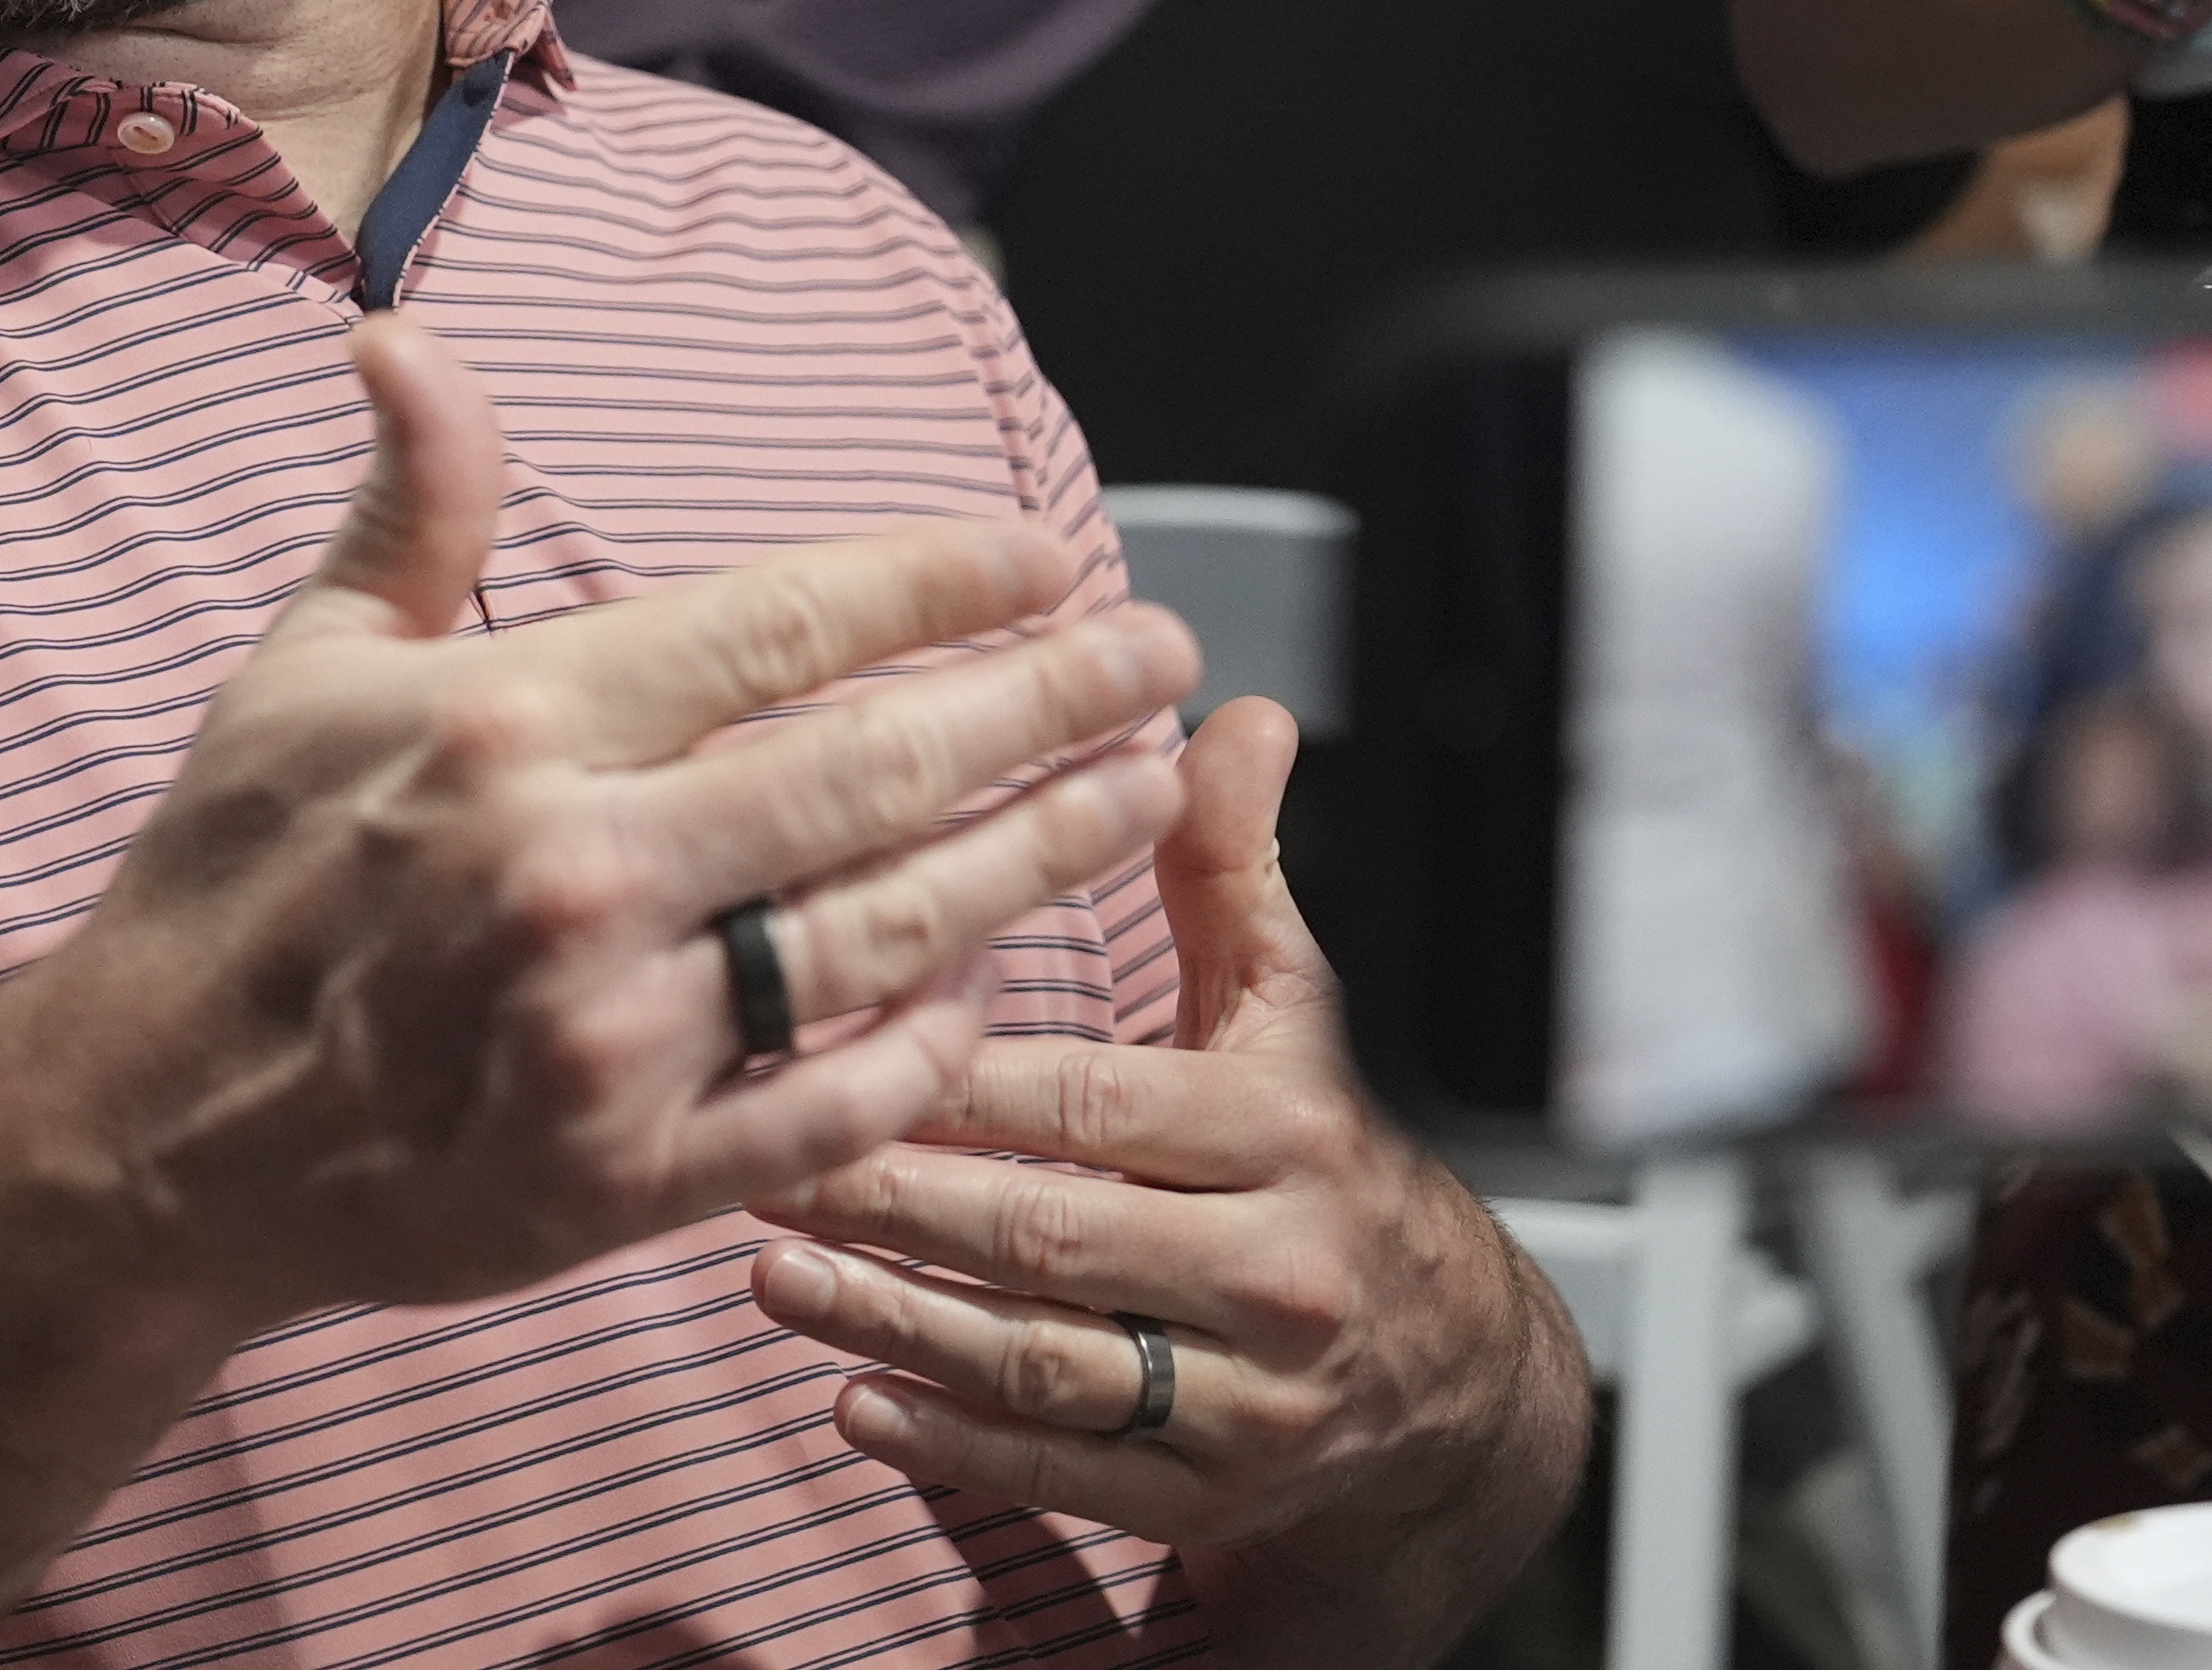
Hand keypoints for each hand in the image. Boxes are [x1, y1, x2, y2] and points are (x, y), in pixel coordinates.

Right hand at [27, 314, 1198, 1330]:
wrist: (143, 1133)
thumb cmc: (229, 879)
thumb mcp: (301, 664)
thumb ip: (410, 506)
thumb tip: (406, 334)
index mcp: (512, 721)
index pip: (785, 623)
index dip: (941, 584)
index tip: (1044, 556)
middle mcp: (576, 869)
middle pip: (877, 768)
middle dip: (1047, 704)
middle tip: (1156, 658)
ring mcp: (609, 1033)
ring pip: (884, 930)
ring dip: (1034, 857)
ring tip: (1137, 796)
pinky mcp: (623, 1177)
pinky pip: (828, 1103)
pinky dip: (925, 1046)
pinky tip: (995, 985)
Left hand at [741, 700, 1588, 1669]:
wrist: (1451, 1372)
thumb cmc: (1329, 1154)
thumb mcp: (1297, 1007)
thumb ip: (1233, 867)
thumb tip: (1222, 718)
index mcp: (1286, 1135)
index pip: (1098, 1105)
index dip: (962, 1083)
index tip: (840, 1044)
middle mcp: (1274, 1272)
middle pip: (1052, 1234)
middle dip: (895, 1199)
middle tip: (760, 1153)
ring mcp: (1245, 1398)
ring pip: (1043, 1363)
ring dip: (894, 1320)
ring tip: (772, 1270)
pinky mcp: (1210, 1493)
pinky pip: (1063, 1473)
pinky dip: (950, 1444)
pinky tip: (852, 1401)